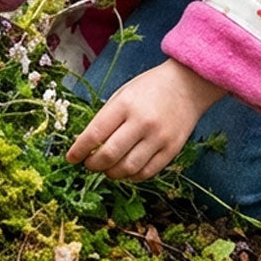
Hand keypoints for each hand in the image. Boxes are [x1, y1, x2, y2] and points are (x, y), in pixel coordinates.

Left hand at [66, 59, 225, 180]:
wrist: (188, 84)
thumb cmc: (151, 87)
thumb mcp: (124, 92)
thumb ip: (107, 117)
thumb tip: (86, 144)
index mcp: (126, 104)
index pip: (95, 134)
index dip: (78, 150)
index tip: (71, 157)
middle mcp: (142, 122)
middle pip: (109, 155)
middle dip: (93, 164)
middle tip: (88, 164)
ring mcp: (159, 137)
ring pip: (127, 168)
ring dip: (111, 173)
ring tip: (107, 168)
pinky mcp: (172, 150)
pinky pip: (146, 173)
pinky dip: (131, 176)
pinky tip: (126, 169)